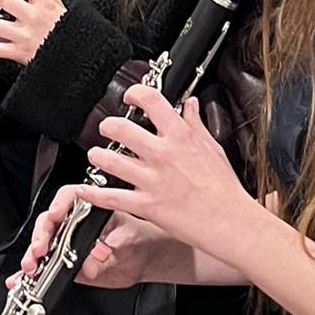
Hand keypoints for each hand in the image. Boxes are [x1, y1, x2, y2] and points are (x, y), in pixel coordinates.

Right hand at [17, 183, 169, 289]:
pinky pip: (44, 263)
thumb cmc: (139, 242)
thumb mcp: (126, 248)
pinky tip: (21, 277)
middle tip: (41, 248)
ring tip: (31, 264)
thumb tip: (89, 263)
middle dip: (41, 234)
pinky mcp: (63, 261)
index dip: (60, 204)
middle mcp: (76, 222)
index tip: (56, 215)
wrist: (144, 260)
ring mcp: (68, 241)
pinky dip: (30, 271)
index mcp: (93, 208)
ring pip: (43, 241)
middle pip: (50, 220)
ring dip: (33, 253)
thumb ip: (107, 257)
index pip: (70, 197)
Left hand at [80, 87, 257, 266]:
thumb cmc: (224, 188)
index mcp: (180, 137)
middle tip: (107, 128)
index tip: (130, 96)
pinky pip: (111, 197)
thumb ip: (196, 124)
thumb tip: (189, 104)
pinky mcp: (146, 205)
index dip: (135, 93)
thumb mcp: (213, 148)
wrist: (229, 221)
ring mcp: (153, 180)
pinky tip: (84, 189)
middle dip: (108, 126)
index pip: (151, 101)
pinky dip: (92, 193)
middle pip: (121, 129)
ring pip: (111, 161)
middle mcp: (163, 154)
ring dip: (98, 156)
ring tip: (96, 155)